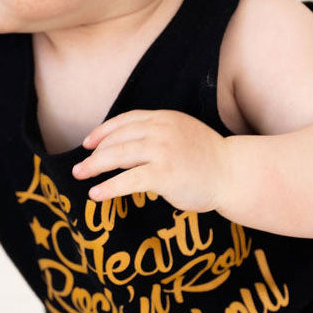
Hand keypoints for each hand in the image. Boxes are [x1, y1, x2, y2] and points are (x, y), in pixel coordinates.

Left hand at [73, 110, 230, 211]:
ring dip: (94, 167)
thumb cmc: (206, 159)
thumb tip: (122, 150)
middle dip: (94, 153)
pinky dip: (108, 188)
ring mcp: (162, 151)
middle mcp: (161, 130)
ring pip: (117, 156)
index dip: (103, 131)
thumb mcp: (180, 135)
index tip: (88, 142)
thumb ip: (155, 136)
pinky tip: (96, 194)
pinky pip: (127, 181)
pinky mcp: (164, 174)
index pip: (125, 121)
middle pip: (117, 139)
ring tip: (81, 176)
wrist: (232, 173)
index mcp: (164, 118)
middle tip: (79, 166)